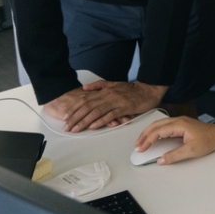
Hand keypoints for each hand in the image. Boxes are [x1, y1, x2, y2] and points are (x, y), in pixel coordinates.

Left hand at [44, 80, 167, 132]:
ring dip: (85, 121)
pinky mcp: (124, 108)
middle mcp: (108, 96)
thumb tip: (84, 88)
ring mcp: (116, 102)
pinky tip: (93, 127)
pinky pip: (110, 115)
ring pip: (97, 112)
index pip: (85, 100)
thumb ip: (98, 86)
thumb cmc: (131, 90)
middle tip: (67, 127)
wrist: (149, 90)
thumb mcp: (113, 84)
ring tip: (76, 129)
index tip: (65, 117)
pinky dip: (101, 121)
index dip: (74, 109)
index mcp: (104, 91)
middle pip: (88, 107)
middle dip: (76, 118)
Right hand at [134, 116, 214, 164]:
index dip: (148, 140)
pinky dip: (156, 131)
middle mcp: (178, 120)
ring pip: (159, 124)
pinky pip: (164, 126)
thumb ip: (174, 155)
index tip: (141, 149)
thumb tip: (161, 160)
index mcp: (179, 124)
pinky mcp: (181, 125)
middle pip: (156, 125)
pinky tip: (153, 138)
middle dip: (144, 135)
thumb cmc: (208, 140)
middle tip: (137, 145)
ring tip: (142, 142)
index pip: (158, 131)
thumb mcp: (191, 151)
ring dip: (149, 132)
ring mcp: (179, 121)